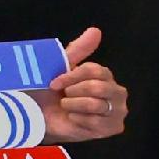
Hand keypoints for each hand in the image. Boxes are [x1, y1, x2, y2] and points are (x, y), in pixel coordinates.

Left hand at [33, 25, 123, 140]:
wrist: (40, 117)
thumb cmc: (51, 92)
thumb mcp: (60, 68)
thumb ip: (78, 50)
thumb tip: (96, 30)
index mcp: (105, 75)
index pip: (94, 70)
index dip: (71, 76)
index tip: (54, 83)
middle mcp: (116, 92)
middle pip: (97, 87)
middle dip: (73, 92)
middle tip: (64, 96)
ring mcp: (117, 110)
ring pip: (95, 104)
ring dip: (73, 106)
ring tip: (67, 107)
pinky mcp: (112, 127)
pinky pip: (96, 121)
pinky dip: (78, 120)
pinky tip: (73, 119)